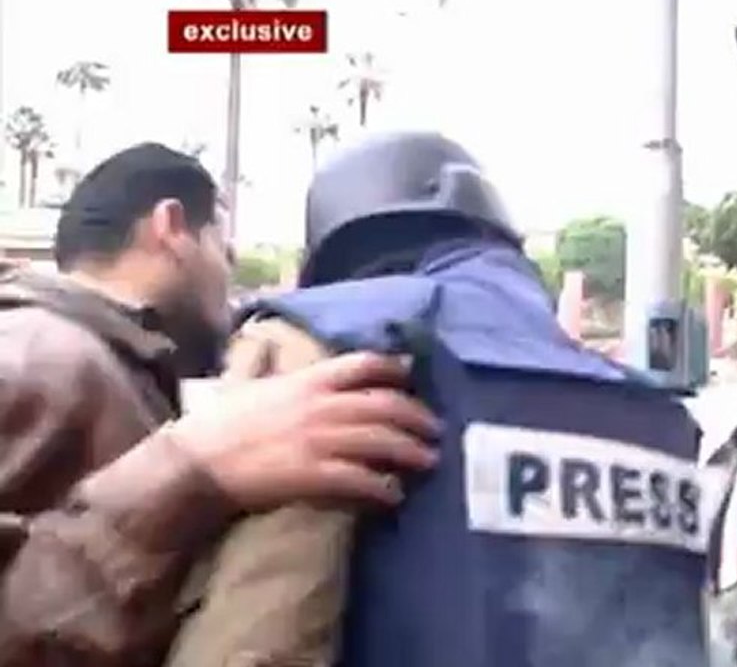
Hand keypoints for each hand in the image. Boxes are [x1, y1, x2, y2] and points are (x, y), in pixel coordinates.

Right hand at [169, 351, 438, 508]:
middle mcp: (321, 405)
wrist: (194, 462)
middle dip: (417, 417)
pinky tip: (394, 495)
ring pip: (381, 442)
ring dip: (411, 452)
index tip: (412, 377)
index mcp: (308, 379)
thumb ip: (273, 367)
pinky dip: (383, 487)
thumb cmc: (221, 422)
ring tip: (429, 461)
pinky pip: (360, 479)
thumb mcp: (252, 383)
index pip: (363, 364)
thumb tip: (271, 347)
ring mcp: (319, 440)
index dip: (394, 369)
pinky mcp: (313, 474)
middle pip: (386, 405)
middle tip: (436, 431)